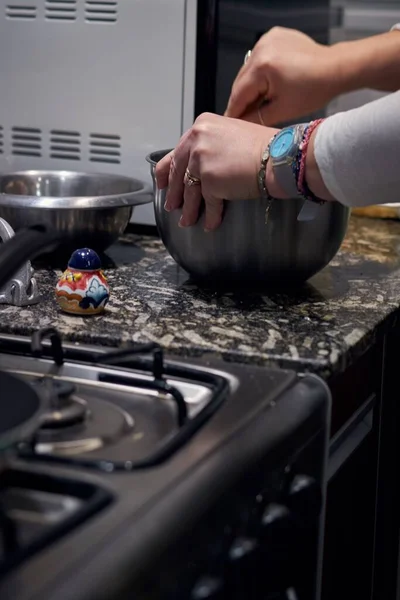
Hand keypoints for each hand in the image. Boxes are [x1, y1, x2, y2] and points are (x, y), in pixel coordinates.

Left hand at [155, 113, 278, 230]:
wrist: (278, 157)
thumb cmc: (264, 146)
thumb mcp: (231, 134)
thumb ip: (211, 145)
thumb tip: (202, 165)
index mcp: (201, 126)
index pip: (177, 151)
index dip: (167, 169)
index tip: (162, 181)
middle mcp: (197, 140)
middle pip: (178, 172)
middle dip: (174, 192)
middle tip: (171, 205)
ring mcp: (201, 160)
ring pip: (190, 191)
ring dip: (189, 209)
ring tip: (186, 221)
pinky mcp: (210, 181)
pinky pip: (207, 203)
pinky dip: (210, 216)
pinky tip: (210, 224)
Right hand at [225, 27, 339, 124]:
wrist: (335, 68)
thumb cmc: (314, 89)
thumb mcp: (281, 110)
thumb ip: (255, 118)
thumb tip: (240, 124)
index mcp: (262, 67)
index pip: (238, 94)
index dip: (233, 112)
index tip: (229, 124)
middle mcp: (261, 49)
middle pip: (240, 81)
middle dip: (241, 99)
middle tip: (242, 117)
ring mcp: (267, 40)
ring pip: (248, 70)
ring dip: (250, 85)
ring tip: (257, 101)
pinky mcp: (274, 36)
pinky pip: (258, 58)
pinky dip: (260, 71)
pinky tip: (268, 82)